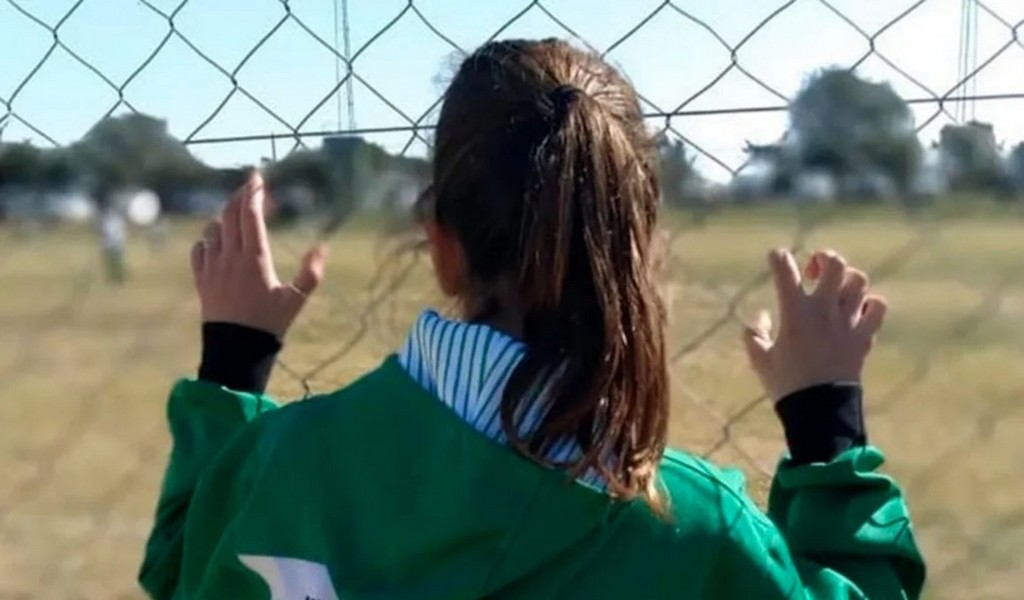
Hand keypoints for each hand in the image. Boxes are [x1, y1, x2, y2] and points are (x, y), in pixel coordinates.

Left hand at [190, 171, 326, 338]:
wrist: (235, 350)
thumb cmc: (269, 324)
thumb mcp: (296, 300)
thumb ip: (311, 273)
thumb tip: (322, 247)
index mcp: (255, 259)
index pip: (250, 216)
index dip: (254, 193)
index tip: (258, 177)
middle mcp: (230, 258)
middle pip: (230, 216)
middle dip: (240, 196)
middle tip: (250, 186)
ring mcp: (212, 268)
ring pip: (213, 230)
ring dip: (225, 217)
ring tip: (237, 216)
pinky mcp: (201, 280)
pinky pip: (198, 250)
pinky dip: (207, 240)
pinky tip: (216, 242)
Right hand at [742, 249, 886, 401]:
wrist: (819, 410)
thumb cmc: (785, 384)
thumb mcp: (759, 358)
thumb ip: (754, 333)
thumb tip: (762, 316)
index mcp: (794, 312)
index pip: (785, 270)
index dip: (778, 257)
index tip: (776, 257)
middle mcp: (823, 310)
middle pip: (834, 263)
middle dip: (823, 258)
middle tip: (814, 273)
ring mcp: (847, 321)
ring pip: (858, 280)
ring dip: (846, 280)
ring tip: (836, 292)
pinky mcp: (864, 336)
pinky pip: (877, 307)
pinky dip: (870, 304)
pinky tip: (857, 311)